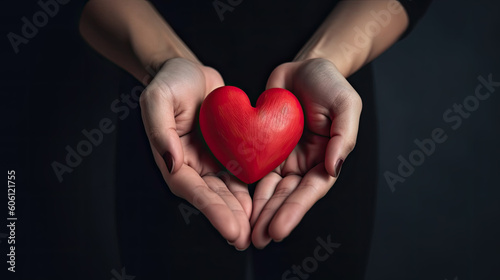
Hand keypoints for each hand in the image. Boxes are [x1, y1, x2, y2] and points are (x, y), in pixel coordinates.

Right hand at [140, 58, 251, 249]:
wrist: (188, 71)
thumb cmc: (170, 81)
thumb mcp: (158, 98)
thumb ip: (159, 129)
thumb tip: (171, 162)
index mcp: (173, 159)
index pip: (192, 190)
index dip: (211, 210)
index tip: (231, 228)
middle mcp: (192, 165)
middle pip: (212, 196)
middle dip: (229, 218)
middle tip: (246, 239)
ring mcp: (210, 160)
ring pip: (227, 190)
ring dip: (241, 211)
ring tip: (256, 229)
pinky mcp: (227, 151)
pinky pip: (240, 172)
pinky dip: (251, 188)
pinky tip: (264, 203)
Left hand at [250, 58, 361, 247]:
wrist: (303, 67)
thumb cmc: (329, 83)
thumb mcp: (345, 103)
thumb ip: (344, 136)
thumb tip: (334, 167)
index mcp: (326, 158)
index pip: (311, 189)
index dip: (295, 210)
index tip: (278, 228)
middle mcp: (304, 163)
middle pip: (288, 195)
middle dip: (273, 218)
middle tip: (258, 239)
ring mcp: (283, 157)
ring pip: (269, 189)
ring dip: (259, 211)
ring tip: (246, 232)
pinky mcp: (264, 147)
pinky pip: (253, 169)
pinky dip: (246, 187)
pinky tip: (235, 204)